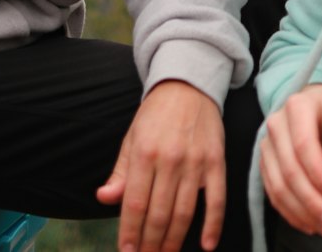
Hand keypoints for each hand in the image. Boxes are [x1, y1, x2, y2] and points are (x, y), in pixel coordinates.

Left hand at [96, 80, 225, 251]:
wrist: (188, 85)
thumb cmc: (156, 114)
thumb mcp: (132, 137)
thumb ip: (120, 172)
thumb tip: (104, 198)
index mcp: (144, 152)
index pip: (135, 204)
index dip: (130, 233)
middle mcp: (169, 159)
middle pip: (159, 214)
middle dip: (150, 244)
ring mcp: (195, 162)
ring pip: (184, 213)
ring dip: (174, 241)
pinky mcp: (216, 161)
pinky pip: (217, 200)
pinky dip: (213, 225)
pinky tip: (206, 245)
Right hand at [260, 82, 321, 237]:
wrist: (308, 109)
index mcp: (296, 107)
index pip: (303, 143)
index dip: (317, 171)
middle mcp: (276, 126)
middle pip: (289, 169)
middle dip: (310, 200)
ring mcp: (268, 146)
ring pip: (278, 185)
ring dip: (300, 211)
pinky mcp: (266, 164)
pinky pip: (273, 192)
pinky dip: (289, 212)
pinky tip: (308, 223)